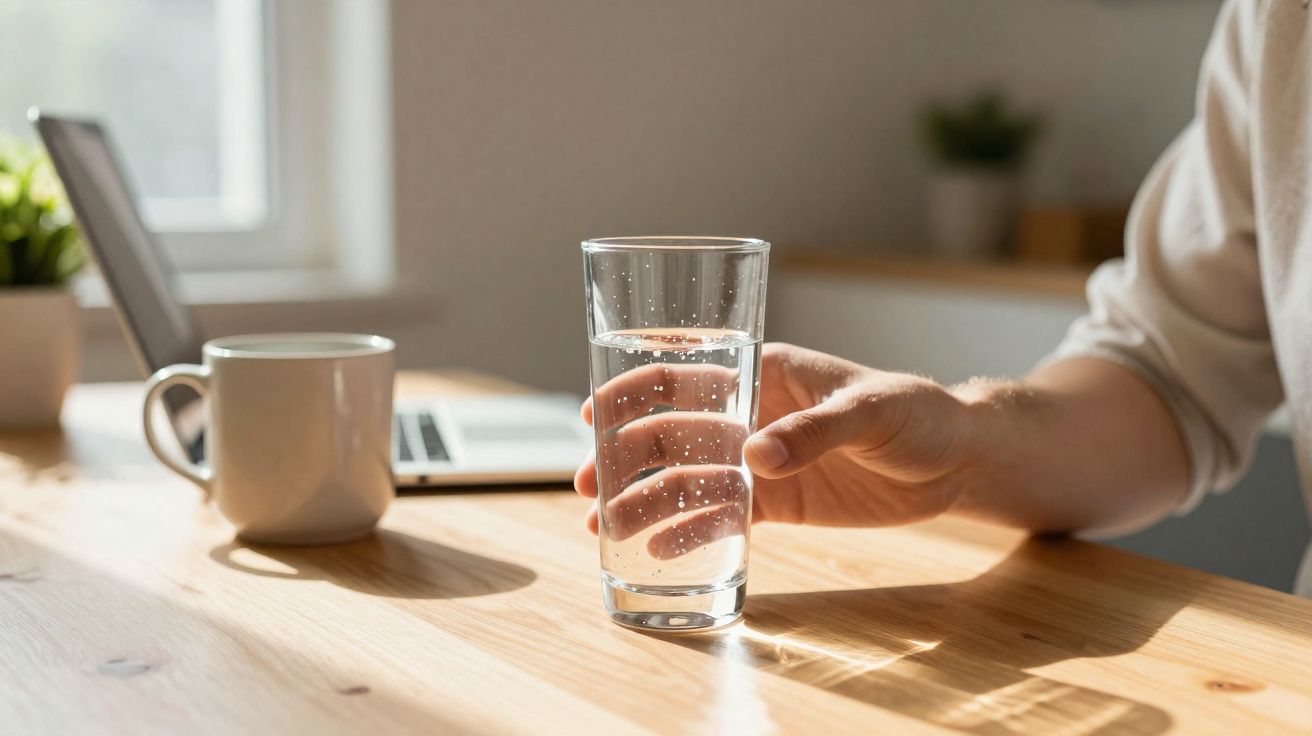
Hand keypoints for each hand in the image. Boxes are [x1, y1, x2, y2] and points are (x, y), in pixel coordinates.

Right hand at [574, 343, 983, 551]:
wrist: (957, 461)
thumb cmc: (916, 412)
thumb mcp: (869, 412)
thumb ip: (812, 431)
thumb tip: (753, 457)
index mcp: (765, 372)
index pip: (686, 373)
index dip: (633, 390)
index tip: (591, 412)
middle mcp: (751, 414)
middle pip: (673, 433)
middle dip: (625, 456)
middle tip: (587, 485)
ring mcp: (759, 461)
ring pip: (688, 479)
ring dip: (646, 499)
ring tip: (605, 528)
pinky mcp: (777, 503)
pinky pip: (723, 518)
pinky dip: (690, 532)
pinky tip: (660, 549)